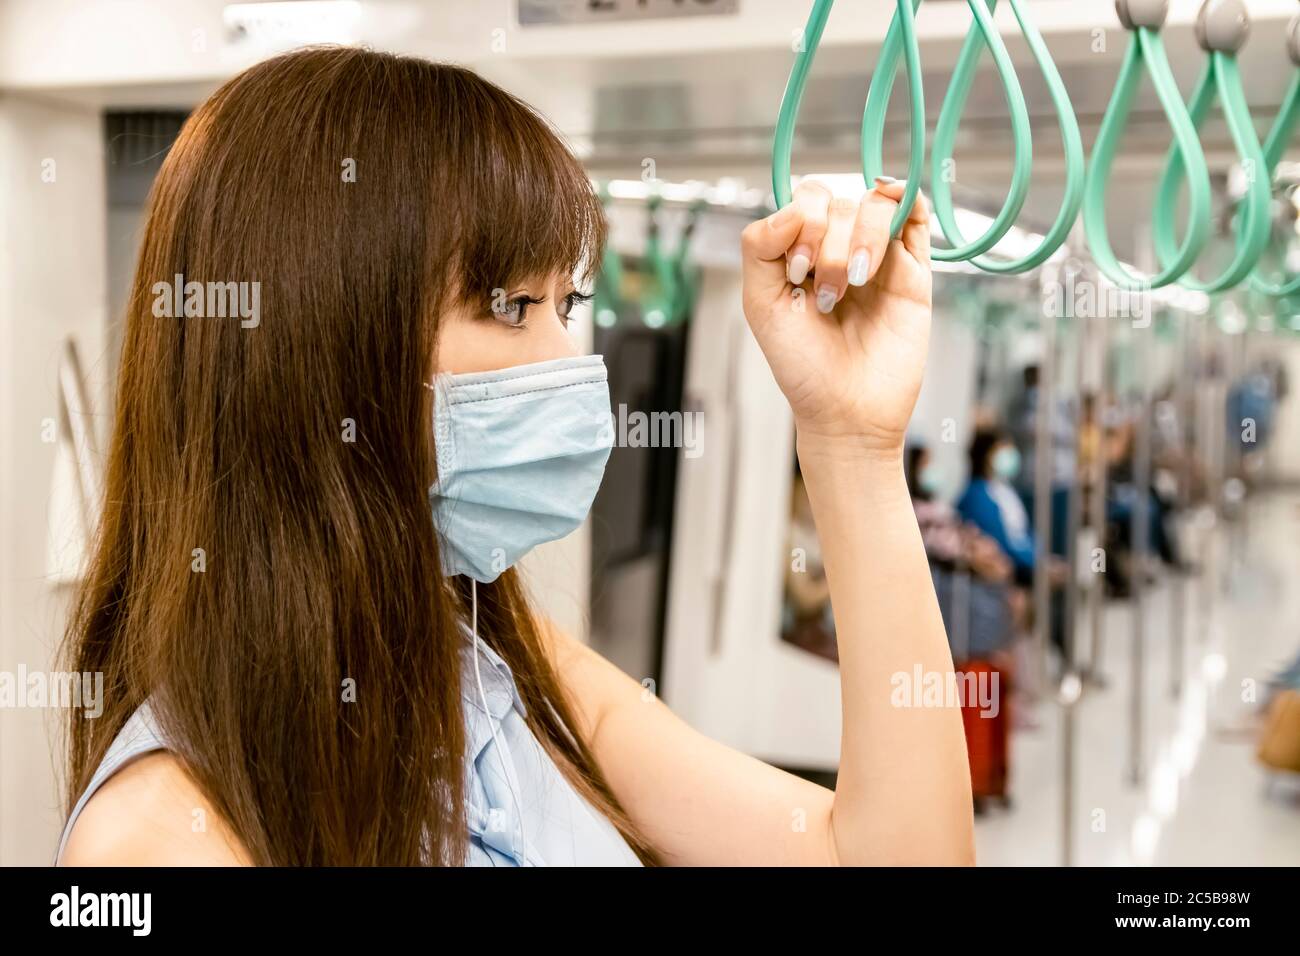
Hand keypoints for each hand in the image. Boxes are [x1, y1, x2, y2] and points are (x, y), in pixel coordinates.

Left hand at [740, 179, 931, 458]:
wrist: (848, 411)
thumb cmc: (803, 366)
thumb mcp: (761, 304)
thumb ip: (759, 247)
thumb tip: (796, 205)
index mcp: (801, 252)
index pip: (805, 200)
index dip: (801, 221)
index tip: (797, 272)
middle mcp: (838, 247)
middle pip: (838, 201)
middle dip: (828, 242)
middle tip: (826, 294)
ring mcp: (878, 256)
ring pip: (875, 203)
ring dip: (860, 238)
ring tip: (854, 285)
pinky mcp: (914, 271)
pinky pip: (916, 215)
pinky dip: (904, 205)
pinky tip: (889, 231)